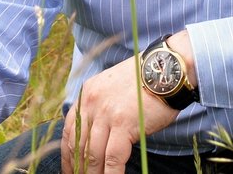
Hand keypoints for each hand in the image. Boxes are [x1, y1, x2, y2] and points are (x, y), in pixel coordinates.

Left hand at [61, 54, 179, 173]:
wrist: (165, 69)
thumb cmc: (144, 80)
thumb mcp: (112, 87)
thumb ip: (100, 107)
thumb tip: (96, 135)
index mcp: (86, 94)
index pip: (69, 130)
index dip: (67, 154)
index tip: (70, 169)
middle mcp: (91, 103)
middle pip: (78, 145)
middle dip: (78, 168)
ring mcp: (106, 113)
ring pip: (92, 154)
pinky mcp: (123, 124)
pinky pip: (113, 158)